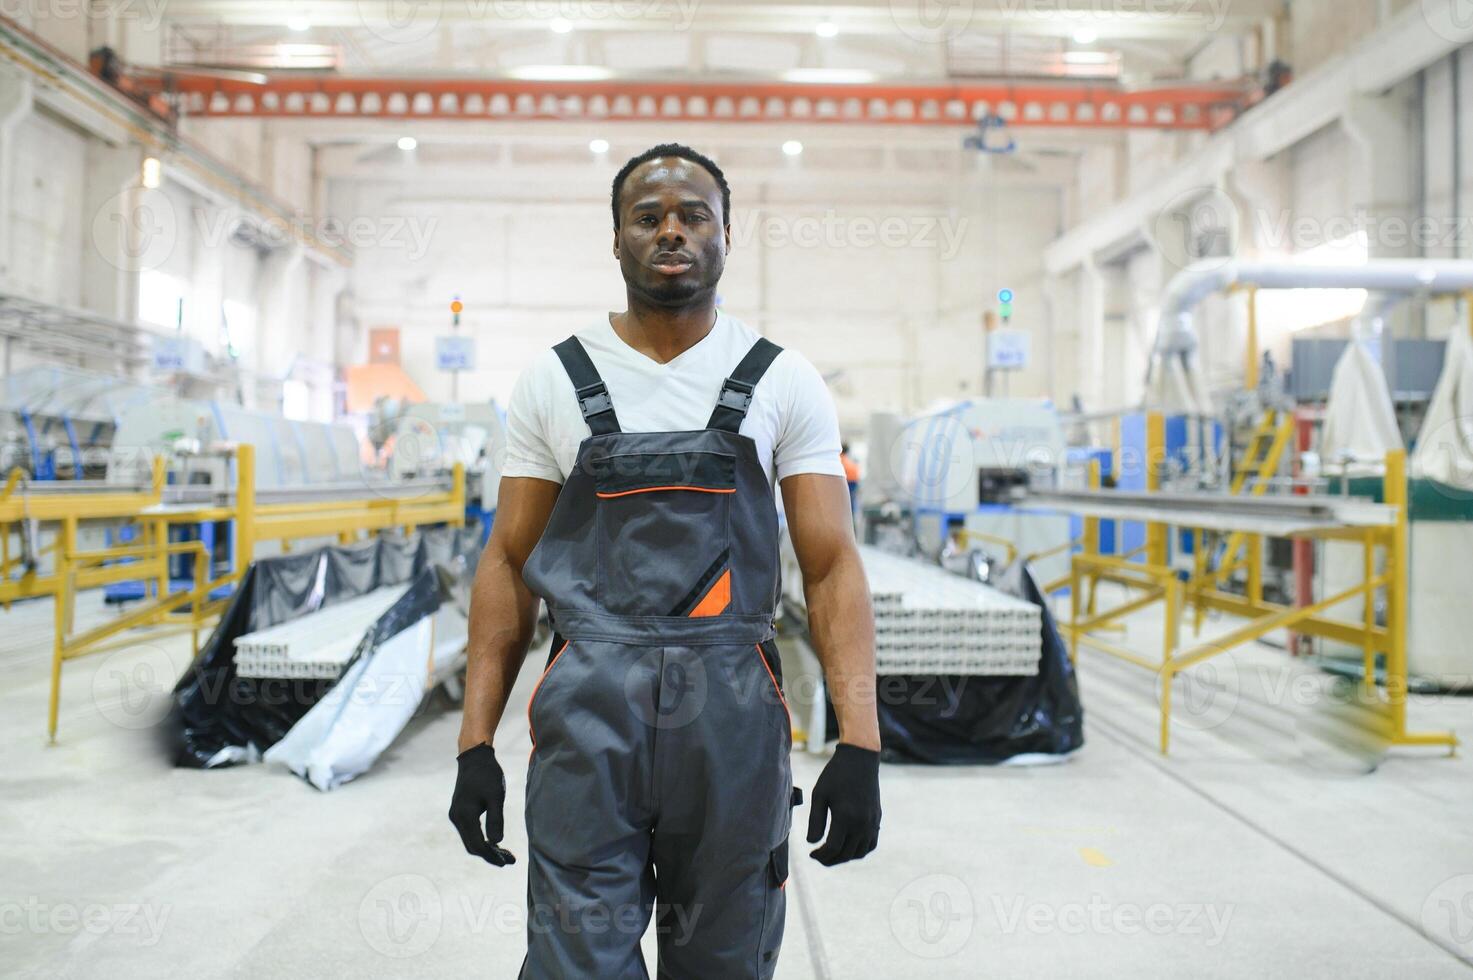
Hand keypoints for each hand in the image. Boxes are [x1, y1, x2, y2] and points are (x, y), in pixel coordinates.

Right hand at [449, 743, 516, 865]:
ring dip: (486, 848)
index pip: (478, 845)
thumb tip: (496, 842)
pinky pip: (469, 831)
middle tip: (509, 860)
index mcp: (465, 816)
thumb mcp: (496, 796)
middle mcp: (457, 818)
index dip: (492, 856)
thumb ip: (495, 820)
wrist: (474, 756)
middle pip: (472, 846)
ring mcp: (456, 814)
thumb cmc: (488, 774)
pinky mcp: (459, 811)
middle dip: (490, 855)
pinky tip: (495, 840)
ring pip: (470, 840)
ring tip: (504, 853)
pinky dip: (481, 839)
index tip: (507, 862)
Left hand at [806, 742, 880, 865]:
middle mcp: (862, 823)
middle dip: (830, 859)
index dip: (821, 855)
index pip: (833, 847)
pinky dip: (859, 851)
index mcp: (845, 816)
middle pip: (846, 854)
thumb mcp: (819, 794)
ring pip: (859, 853)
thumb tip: (812, 842)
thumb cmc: (836, 774)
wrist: (860, 759)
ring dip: (844, 857)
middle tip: (818, 857)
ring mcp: (872, 822)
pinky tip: (848, 847)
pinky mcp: (877, 819)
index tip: (811, 853)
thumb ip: (815, 820)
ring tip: (831, 854)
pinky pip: (870, 844)